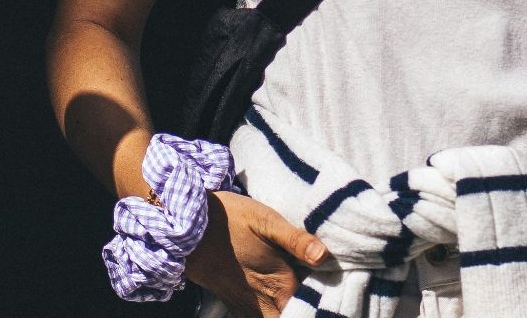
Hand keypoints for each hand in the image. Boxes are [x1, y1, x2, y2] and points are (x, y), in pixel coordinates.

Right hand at [184, 190, 328, 317]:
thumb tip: (323, 255)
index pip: (313, 304)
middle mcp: (265, 302)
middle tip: (328, 294)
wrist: (186, 228)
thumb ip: (295, 239)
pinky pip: (262, 316)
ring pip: (279, 317)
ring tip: (310, 294)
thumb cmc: (229, 219)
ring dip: (295, 309)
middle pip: (297, 315)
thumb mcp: (264, 219)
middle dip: (312, 307)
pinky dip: (277, 310)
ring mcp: (249, 307)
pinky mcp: (237, 304)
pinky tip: (284, 294)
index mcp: (280, 284)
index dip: (328, 300)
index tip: (340, 291)